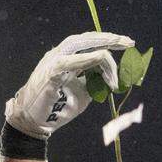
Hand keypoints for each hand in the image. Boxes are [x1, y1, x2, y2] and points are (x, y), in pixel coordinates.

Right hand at [5, 31, 134, 138]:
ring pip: (82, 46)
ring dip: (103, 55)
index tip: (127, 45)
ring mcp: (54, 61)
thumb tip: (114, 76)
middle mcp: (58, 54)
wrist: (32, 122)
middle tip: (129, 42)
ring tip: (116, 72)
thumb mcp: (82, 92)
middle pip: (87, 39)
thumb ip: (95, 81)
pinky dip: (90, 59)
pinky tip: (103, 60)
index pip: (88, 43)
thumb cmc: (56, 108)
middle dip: (110, 39)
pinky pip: (73, 61)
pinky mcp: (52, 73)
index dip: (108, 41)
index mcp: (65, 57)